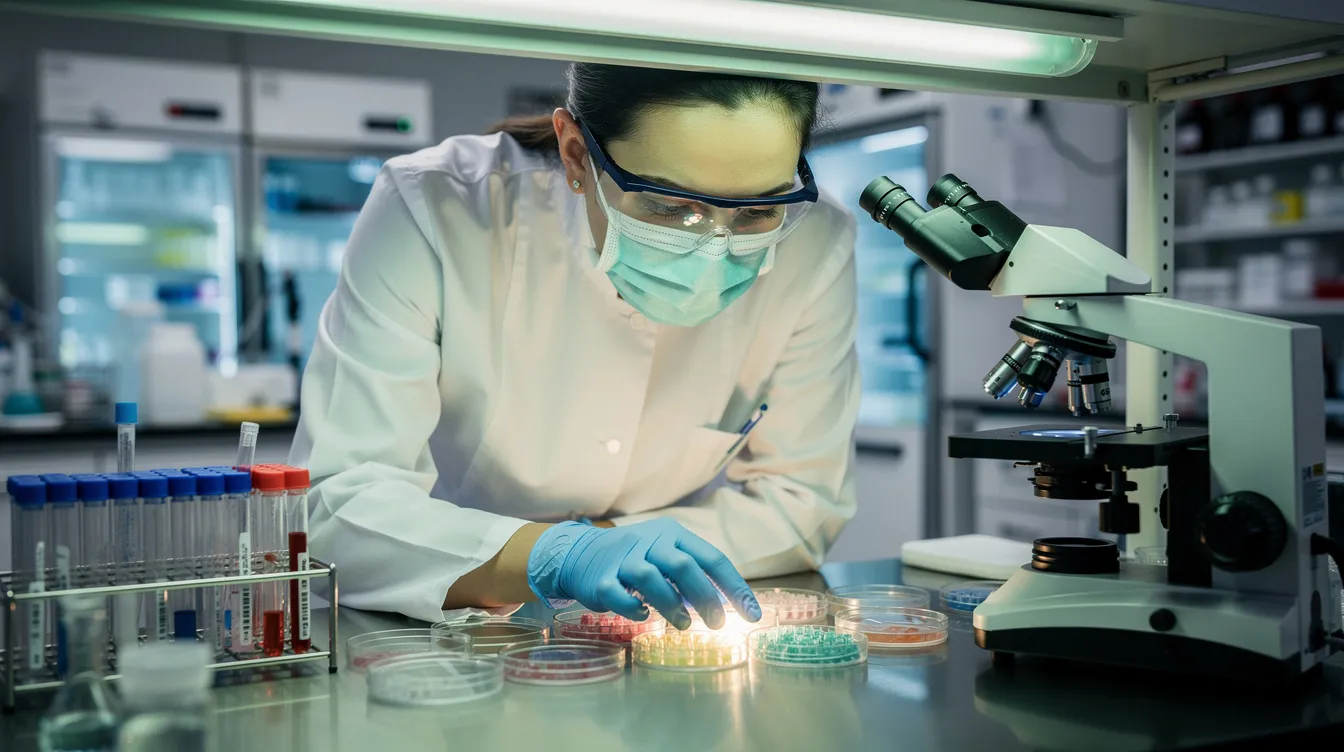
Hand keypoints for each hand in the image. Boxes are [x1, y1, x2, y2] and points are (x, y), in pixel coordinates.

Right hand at [527, 519, 761, 629]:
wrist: (580, 553)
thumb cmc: (635, 558)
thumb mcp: (665, 554)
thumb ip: (692, 573)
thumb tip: (726, 603)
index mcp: (672, 534)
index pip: (712, 558)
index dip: (735, 587)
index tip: (753, 614)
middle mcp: (648, 542)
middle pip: (683, 567)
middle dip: (706, 598)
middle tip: (719, 624)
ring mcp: (622, 560)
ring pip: (651, 579)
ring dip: (672, 606)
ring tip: (684, 626)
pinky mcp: (599, 580)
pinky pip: (618, 595)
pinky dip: (634, 609)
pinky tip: (643, 615)